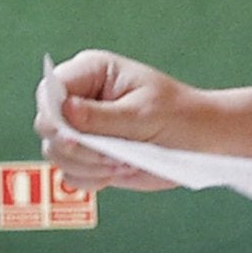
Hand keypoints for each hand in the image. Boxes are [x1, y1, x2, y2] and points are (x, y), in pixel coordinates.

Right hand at [38, 51, 204, 190]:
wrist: (204, 141)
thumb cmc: (180, 116)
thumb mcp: (143, 114)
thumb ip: (101, 117)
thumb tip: (64, 113)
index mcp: (90, 73)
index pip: (50, 91)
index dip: (53, 115)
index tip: (75, 138)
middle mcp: (80, 99)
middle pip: (46, 124)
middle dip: (75, 147)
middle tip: (111, 156)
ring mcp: (83, 129)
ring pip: (55, 152)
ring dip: (86, 165)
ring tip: (121, 164)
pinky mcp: (90, 155)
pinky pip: (70, 173)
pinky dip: (90, 179)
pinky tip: (117, 172)